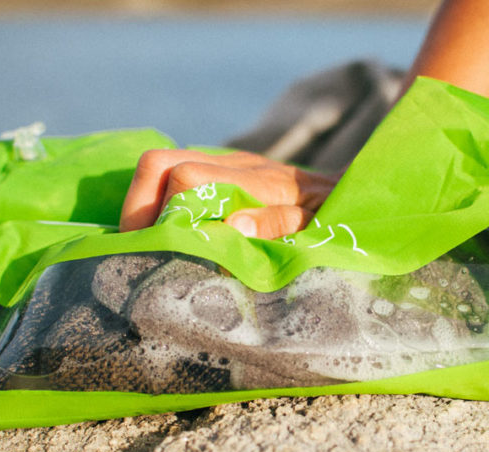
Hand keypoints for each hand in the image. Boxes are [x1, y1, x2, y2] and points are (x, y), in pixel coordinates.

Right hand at [119, 149, 338, 238]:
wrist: (351, 189)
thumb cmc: (333, 215)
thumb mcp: (314, 226)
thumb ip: (275, 224)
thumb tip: (232, 225)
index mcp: (254, 179)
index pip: (184, 178)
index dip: (160, 214)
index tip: (154, 251)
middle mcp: (232, 164)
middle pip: (158, 163)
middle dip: (137, 206)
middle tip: (137, 246)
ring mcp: (225, 163)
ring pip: (161, 165)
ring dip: (144, 204)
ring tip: (146, 242)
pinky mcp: (224, 170)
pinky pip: (176, 174)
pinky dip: (159, 201)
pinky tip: (167, 230)